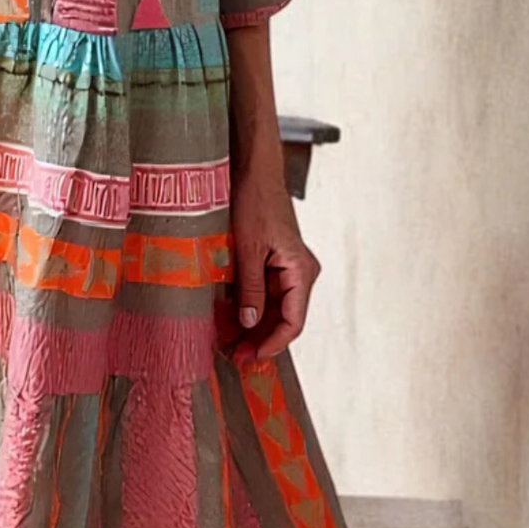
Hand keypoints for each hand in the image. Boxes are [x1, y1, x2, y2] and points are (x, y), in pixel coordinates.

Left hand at [227, 159, 321, 364]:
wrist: (253, 171)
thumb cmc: (254, 201)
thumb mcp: (247, 249)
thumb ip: (250, 289)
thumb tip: (250, 324)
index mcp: (301, 272)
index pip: (293, 323)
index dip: (272, 345)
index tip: (249, 357)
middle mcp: (300, 273)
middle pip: (283, 319)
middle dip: (259, 339)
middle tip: (232, 354)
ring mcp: (287, 268)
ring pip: (273, 309)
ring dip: (252, 326)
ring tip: (227, 341)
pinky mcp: (274, 262)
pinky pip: (264, 293)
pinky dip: (248, 307)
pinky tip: (229, 318)